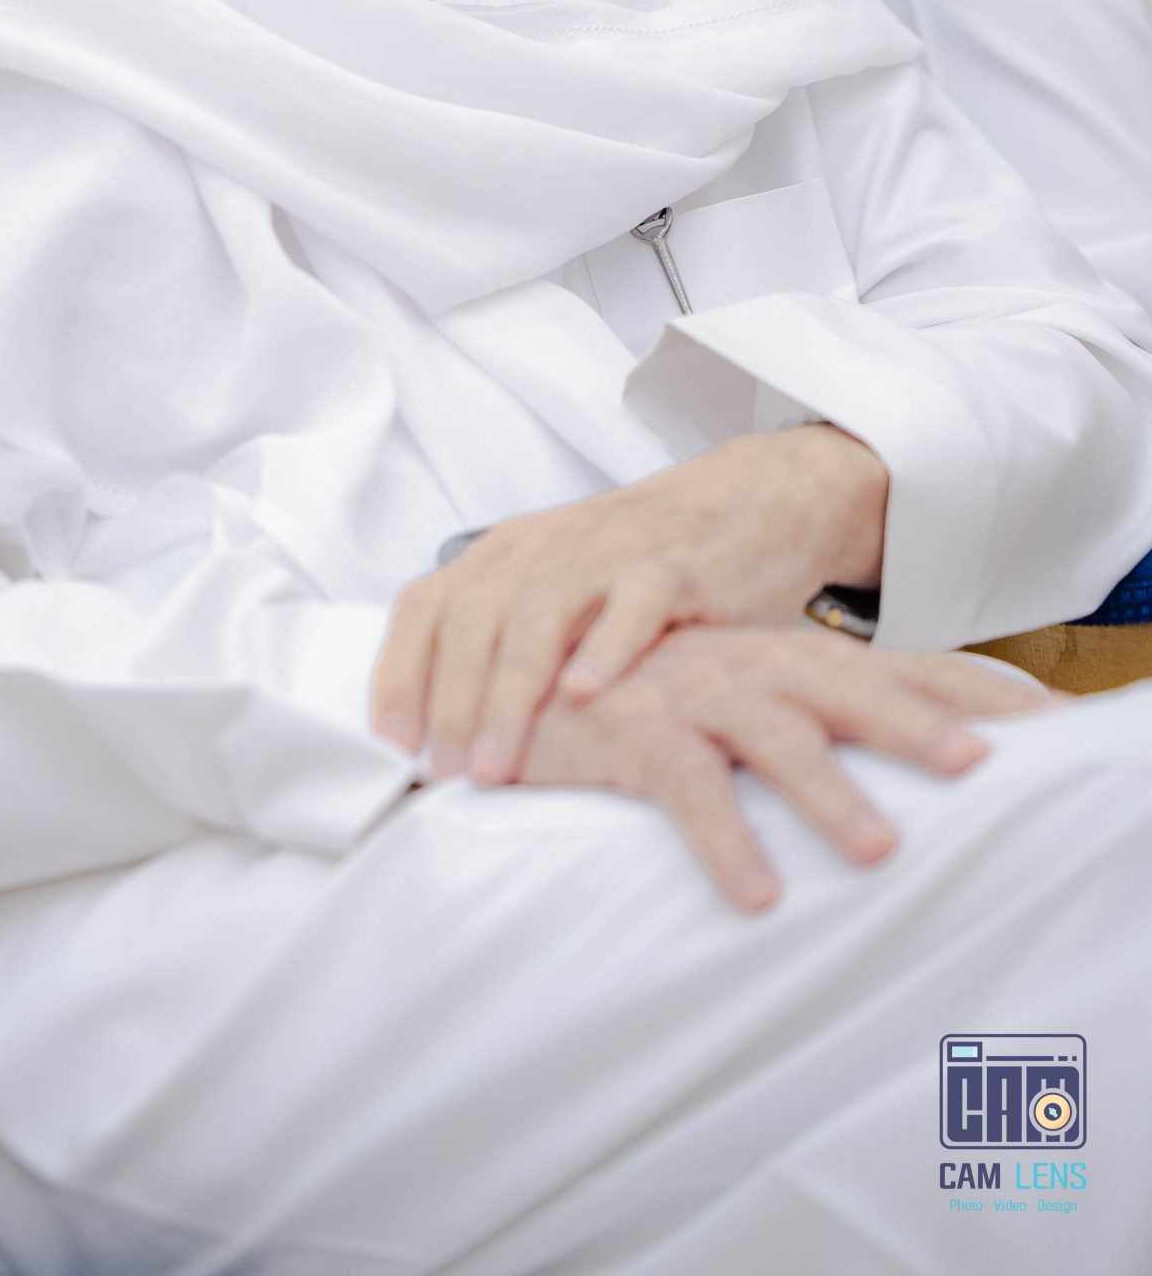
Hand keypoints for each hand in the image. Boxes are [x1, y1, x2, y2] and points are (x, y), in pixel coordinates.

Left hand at [372, 424, 887, 780]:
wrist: (745, 505)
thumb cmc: (636, 569)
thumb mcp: (557, 590)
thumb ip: (505, 642)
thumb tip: (441, 736)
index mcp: (503, 555)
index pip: (427, 606)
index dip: (400, 672)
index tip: (393, 743)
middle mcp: (542, 549)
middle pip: (474, 620)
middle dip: (452, 701)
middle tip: (446, 773)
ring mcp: (606, 553)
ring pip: (538, 617)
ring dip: (511, 693)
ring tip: (498, 763)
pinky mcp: (671, 567)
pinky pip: (631, 605)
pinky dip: (604, 647)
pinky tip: (586, 694)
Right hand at [516, 622, 1052, 910]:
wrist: (508, 676)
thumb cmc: (628, 694)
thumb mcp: (720, 691)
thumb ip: (794, 712)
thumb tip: (881, 758)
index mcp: (771, 653)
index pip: (884, 663)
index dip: (959, 688)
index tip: (1038, 723)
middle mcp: (739, 661)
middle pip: (841, 684)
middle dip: (911, 722)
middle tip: (976, 769)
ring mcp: (686, 689)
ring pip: (772, 734)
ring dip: (827, 791)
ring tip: (878, 851)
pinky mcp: (628, 728)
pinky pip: (685, 785)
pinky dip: (724, 837)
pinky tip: (758, 892)